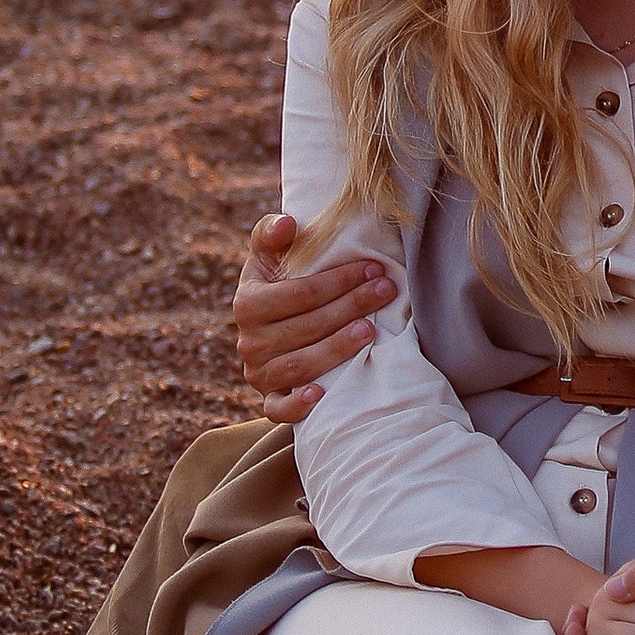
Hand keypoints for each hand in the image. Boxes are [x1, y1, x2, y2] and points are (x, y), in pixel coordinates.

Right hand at [233, 212, 394, 419]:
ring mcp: (259, 373)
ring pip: (301, 365)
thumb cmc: (279, 285)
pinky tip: (324, 393)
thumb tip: (288, 224)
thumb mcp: (271, 257)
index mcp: (248, 303)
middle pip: (308, 326)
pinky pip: (278, 409)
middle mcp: (249, 341)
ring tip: (371, 330)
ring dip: (338, 348)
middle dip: (351, 306)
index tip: (374, 268)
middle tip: (386, 290)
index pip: (300, 293)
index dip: (339, 280)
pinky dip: (298, 404)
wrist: (272, 328)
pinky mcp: (269, 399)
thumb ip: (272, 234)